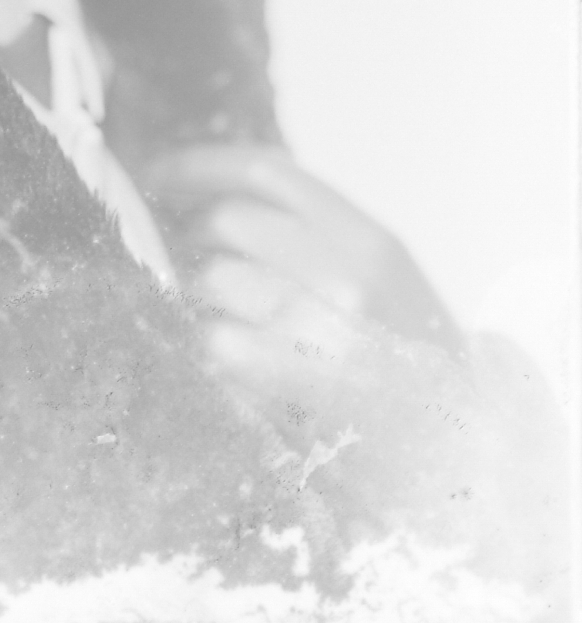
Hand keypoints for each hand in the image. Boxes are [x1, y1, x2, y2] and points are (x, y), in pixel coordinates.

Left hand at [146, 145, 465, 427]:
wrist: (462, 456)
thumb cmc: (408, 363)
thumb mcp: (381, 279)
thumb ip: (312, 233)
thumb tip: (213, 200)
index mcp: (371, 239)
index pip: (267, 171)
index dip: (201, 165)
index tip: (160, 172)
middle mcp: (349, 274)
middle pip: (229, 221)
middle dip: (196, 240)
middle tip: (191, 263)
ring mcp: (325, 329)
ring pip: (213, 280)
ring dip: (200, 299)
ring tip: (224, 322)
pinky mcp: (299, 388)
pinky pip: (217, 342)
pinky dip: (211, 349)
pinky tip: (231, 365)